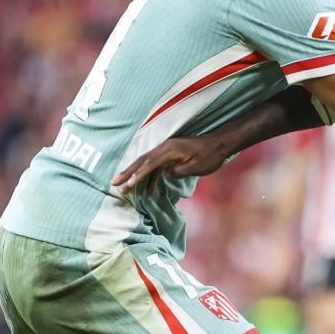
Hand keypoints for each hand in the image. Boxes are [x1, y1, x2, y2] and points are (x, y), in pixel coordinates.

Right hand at [112, 135, 229, 196]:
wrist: (219, 143)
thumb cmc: (210, 156)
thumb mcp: (196, 167)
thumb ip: (179, 171)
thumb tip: (166, 174)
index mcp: (170, 150)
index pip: (150, 164)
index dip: (138, 175)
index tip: (128, 185)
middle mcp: (165, 147)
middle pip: (142, 161)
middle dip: (128, 172)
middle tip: (115, 183)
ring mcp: (166, 150)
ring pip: (146, 162)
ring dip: (134, 174)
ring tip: (123, 186)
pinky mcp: (170, 154)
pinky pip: (156, 165)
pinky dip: (150, 176)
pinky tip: (148, 190)